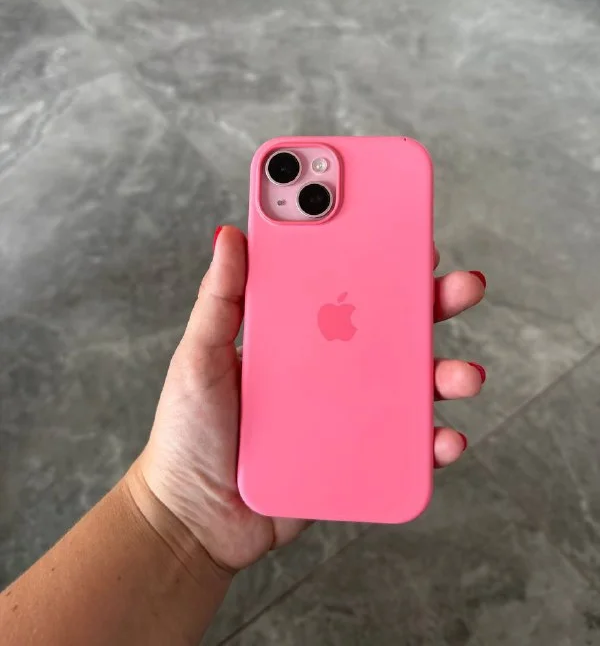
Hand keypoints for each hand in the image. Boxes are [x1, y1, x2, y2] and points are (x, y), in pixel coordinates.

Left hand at [132, 227, 485, 573]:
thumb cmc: (189, 432)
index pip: (348, 287)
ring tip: (466, 374)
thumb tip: (230, 234)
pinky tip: (446, 438)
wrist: (194, 518)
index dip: (384, 262)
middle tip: (465, 286)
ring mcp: (348, 413)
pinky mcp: (357, 458)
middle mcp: (331, 368)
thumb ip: (218, 299)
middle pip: (393, 328)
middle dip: (435, 304)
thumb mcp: (199, 356)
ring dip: (448, 373)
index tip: (413, 238)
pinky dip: (433, 441)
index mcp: (298, 335)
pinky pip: (405, 446)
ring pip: (412, 385)